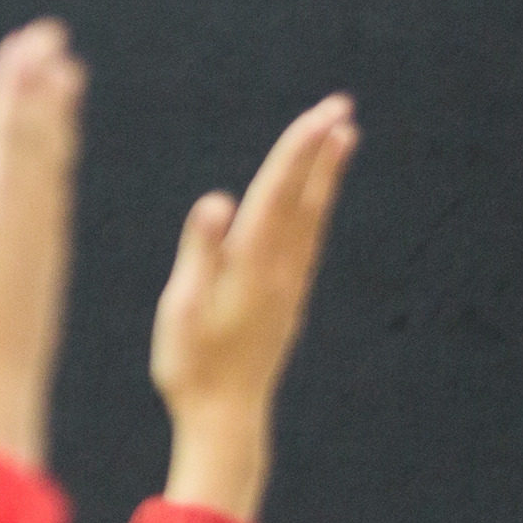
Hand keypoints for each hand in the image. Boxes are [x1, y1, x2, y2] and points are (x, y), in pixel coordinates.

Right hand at [0, 20, 87, 471]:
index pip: (2, 134)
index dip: (13, 86)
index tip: (26, 42)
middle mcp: (23, 220)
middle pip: (32, 138)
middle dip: (38, 85)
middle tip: (51, 37)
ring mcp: (38, 239)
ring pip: (50, 162)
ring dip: (55, 115)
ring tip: (66, 76)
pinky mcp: (43, 259)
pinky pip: (54, 192)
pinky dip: (56, 158)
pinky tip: (58, 151)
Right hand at [150, 91, 356, 521]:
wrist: (226, 415)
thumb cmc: (192, 365)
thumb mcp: (181, 310)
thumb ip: (199, 253)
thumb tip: (216, 202)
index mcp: (252, 265)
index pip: (277, 194)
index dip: (298, 151)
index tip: (321, 114)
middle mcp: (280, 269)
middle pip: (304, 197)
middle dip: (320, 150)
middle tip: (340, 106)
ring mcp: (287, 284)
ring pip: (313, 216)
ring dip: (326, 173)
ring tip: (342, 137)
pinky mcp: (285, 297)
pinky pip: (308, 238)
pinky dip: (317, 206)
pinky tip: (317, 198)